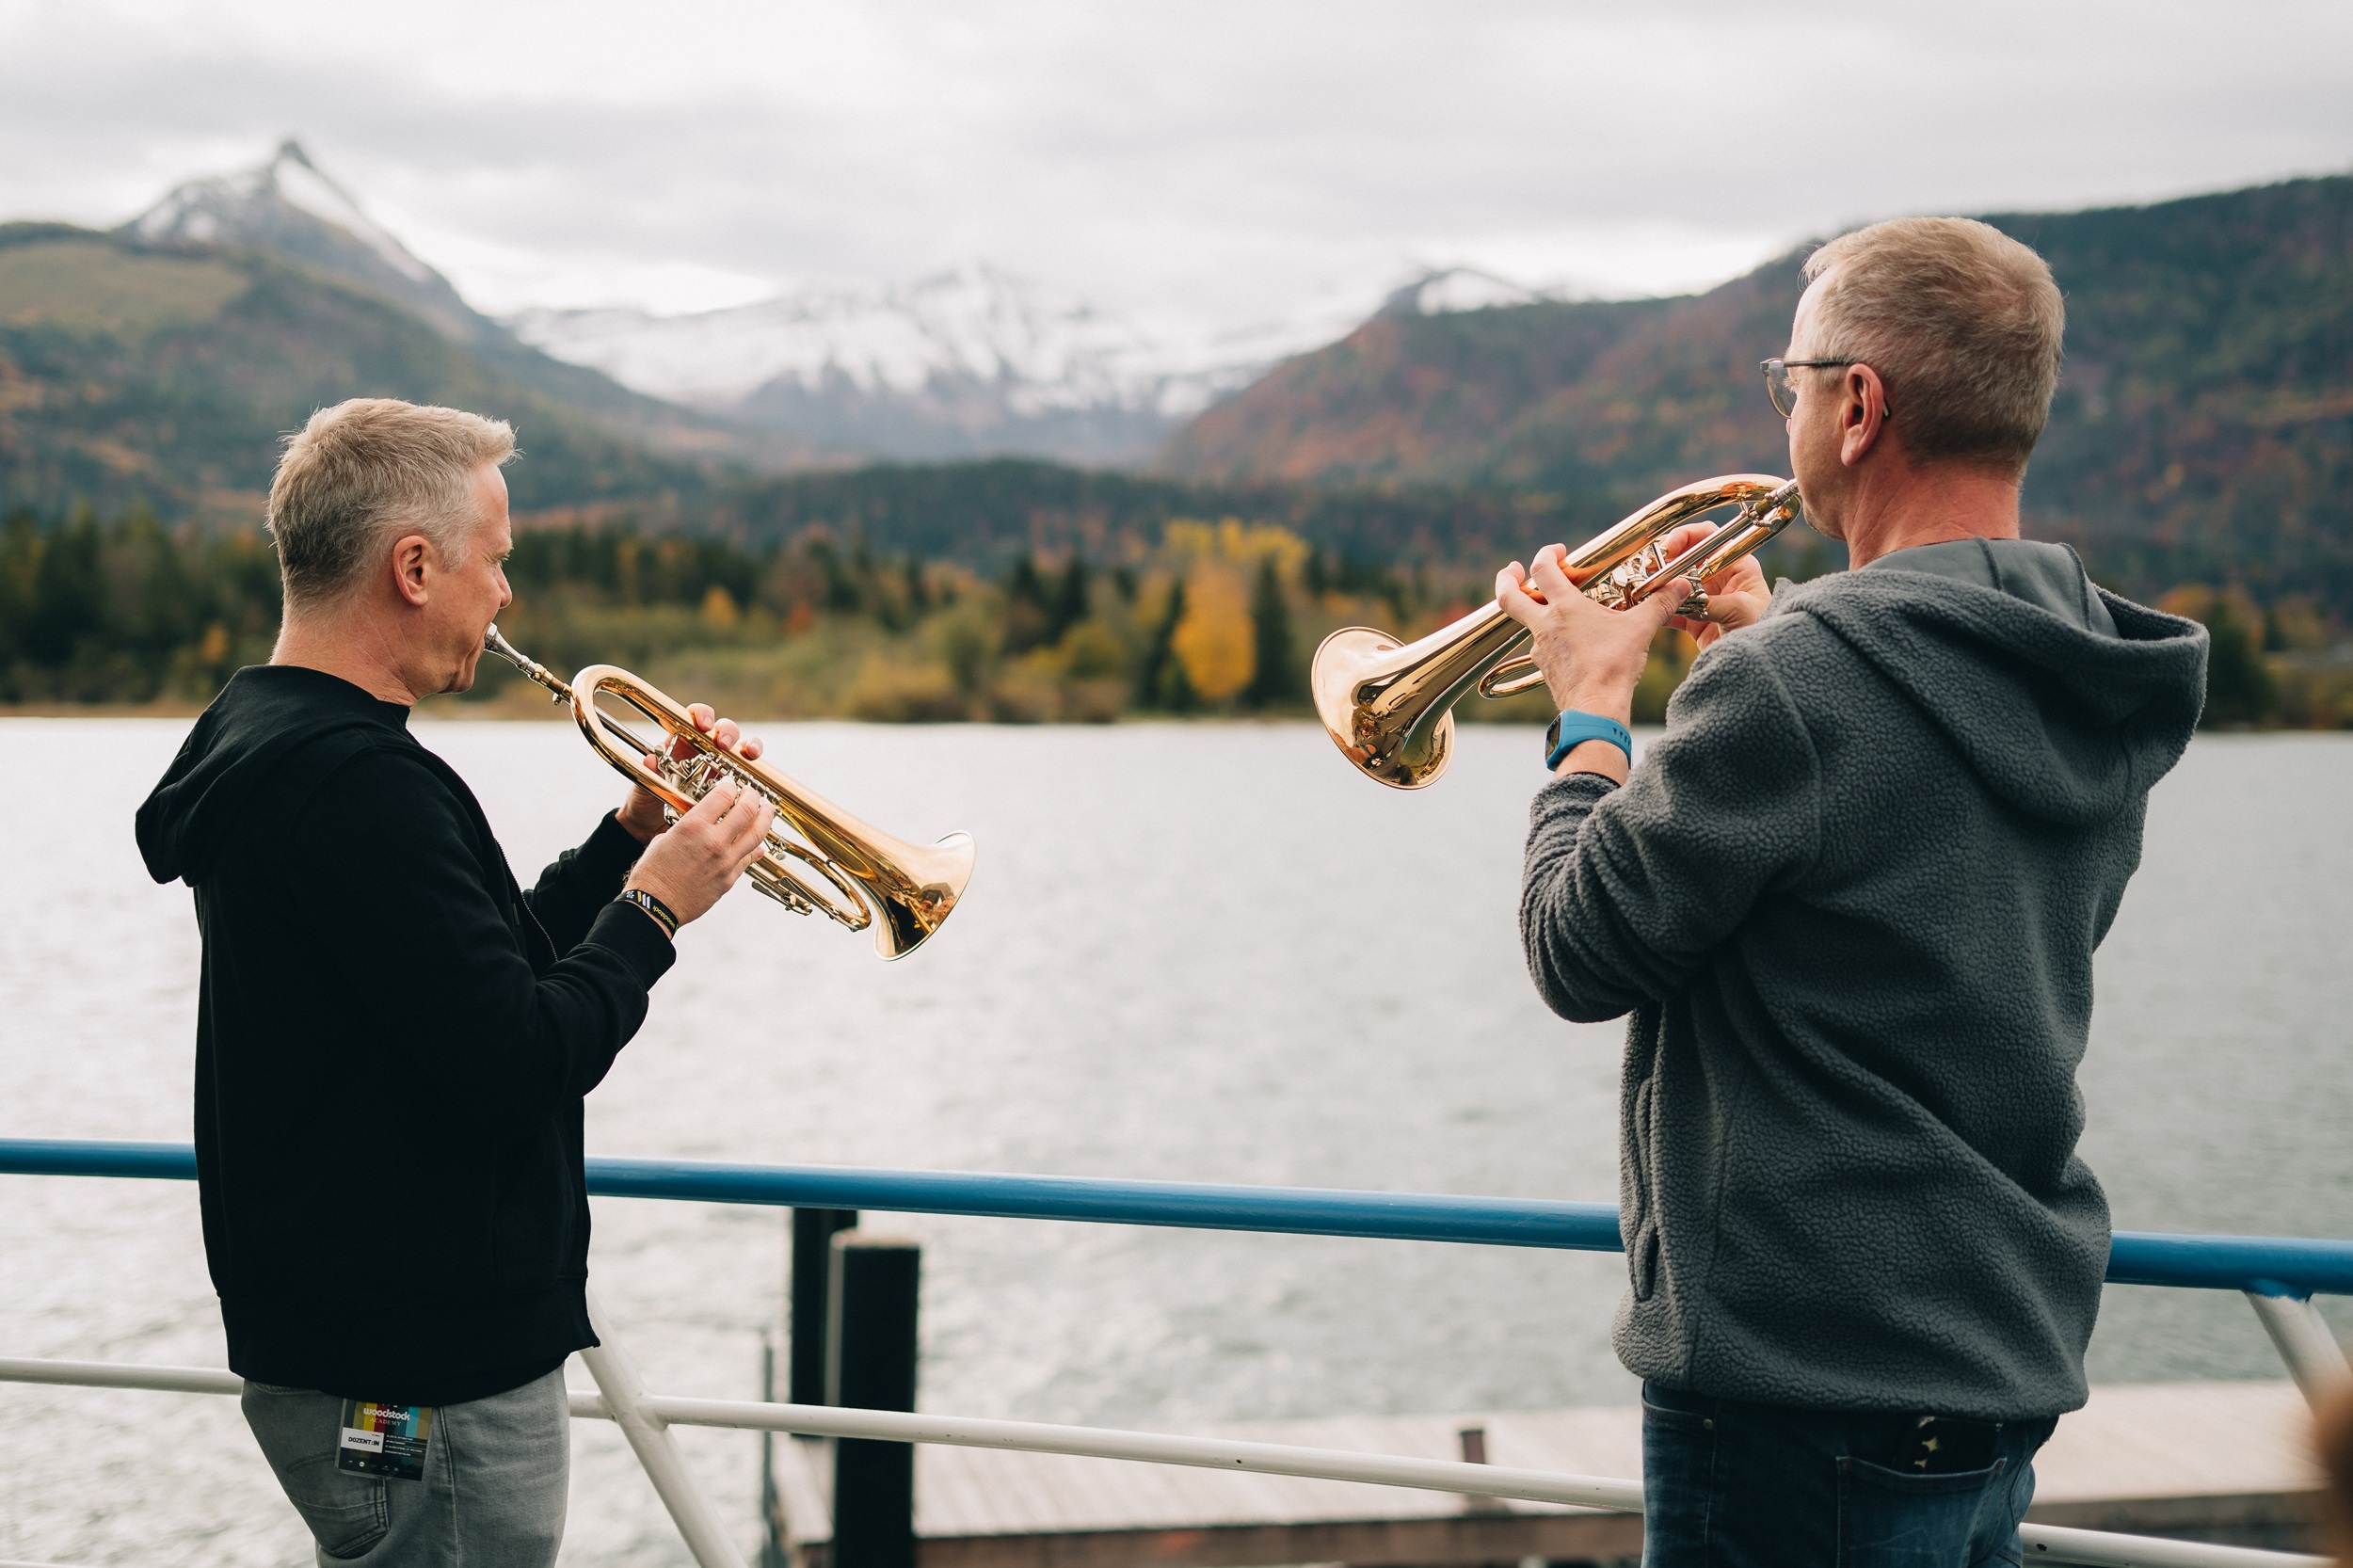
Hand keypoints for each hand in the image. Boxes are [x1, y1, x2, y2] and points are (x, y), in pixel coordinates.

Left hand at [617, 704, 765, 844]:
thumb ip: (650, 773)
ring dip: (750, 746)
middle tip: (724, 745)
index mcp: (682, 743)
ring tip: (751, 754)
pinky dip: (755, 773)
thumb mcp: (644, 788)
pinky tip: (757, 778)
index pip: (696, 717)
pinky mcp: (731, 786)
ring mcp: (720, 767)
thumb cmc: (647, 803)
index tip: (705, 726)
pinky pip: (748, 774)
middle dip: (728, 732)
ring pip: (741, 748)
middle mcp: (704, 751)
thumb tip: (651, 759)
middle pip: (724, 729)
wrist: (653, 829)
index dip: (703, 715)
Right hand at [624, 780, 776, 927]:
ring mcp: (725, 861)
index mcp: (693, 826)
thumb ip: (689, 827)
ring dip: (765, 818)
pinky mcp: (730, 879)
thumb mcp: (665, 838)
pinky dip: (755, 848)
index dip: (730, 785)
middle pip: (747, 810)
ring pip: (757, 834)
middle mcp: (713, 841)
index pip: (723, 794)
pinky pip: (749, 859)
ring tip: (767, 810)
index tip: (731, 784)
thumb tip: (705, 823)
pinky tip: (758, 844)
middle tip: (753, 793)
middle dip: (753, 796)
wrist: (654, 906)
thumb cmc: (653, 873)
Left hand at [1495, 544, 1687, 723]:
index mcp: (1564, 608)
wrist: (1595, 708)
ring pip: (1525, 623)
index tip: (1558, 551)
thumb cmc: (1613, 666)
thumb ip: (1660, 604)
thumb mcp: (1640, 630)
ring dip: (1533, 610)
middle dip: (1506, 578)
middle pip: (1508, 596)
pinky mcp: (1544, 668)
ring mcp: (1541, 648)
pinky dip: (1547, 638)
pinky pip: (1539, 646)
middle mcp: (1545, 625)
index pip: (1542, 569)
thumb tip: (1679, 586)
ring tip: (1551, 606)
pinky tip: (1565, 641)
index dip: (1546, 554)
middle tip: (1513, 569)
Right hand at [1654, 523, 1772, 648]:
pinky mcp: (1693, 619)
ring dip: (1658, 584)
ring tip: (1644, 588)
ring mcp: (1704, 597)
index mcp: (1736, 565)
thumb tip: (1679, 596)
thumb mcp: (1740, 610)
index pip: (1708, 537)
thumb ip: (1709, 601)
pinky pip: (1670, 608)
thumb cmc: (1763, 628)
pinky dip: (1658, 609)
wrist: (1763, 663)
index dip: (1686, 537)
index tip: (1668, 547)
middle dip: (1665, 561)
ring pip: (1674, 583)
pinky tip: (1647, 608)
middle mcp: (1718, 577)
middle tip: (1649, 568)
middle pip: (1685, 558)